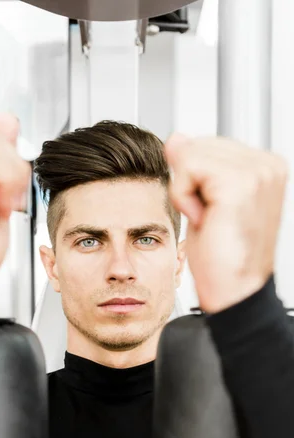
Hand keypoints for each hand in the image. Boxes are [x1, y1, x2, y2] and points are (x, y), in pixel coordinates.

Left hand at [165, 135, 287, 312]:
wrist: (232, 292)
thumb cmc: (223, 257)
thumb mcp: (203, 201)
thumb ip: (194, 165)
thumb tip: (177, 138)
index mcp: (265, 167)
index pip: (207, 144)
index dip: (196, 180)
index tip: (213, 211)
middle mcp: (267, 165)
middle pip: (197, 144)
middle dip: (189, 183)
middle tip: (209, 217)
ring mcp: (257, 172)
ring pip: (189, 153)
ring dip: (185, 191)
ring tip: (208, 219)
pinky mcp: (238, 183)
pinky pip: (186, 167)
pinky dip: (183, 196)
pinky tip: (203, 219)